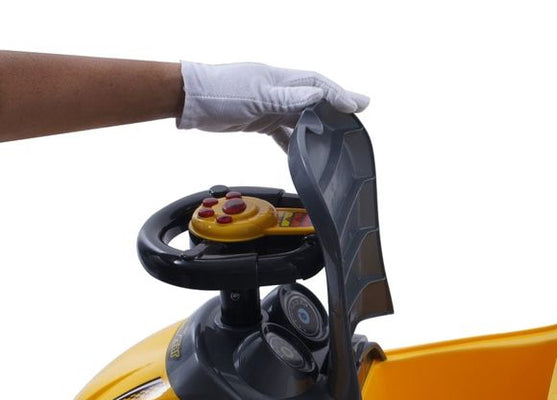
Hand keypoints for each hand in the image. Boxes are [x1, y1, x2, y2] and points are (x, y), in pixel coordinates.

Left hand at [177, 61, 368, 144]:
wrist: (191, 100)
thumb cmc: (221, 93)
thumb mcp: (259, 96)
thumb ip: (291, 98)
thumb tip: (321, 95)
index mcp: (282, 80)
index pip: (319, 85)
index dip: (340, 95)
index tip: (359, 106)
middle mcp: (279, 90)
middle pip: (315, 99)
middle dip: (336, 108)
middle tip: (358, 115)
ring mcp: (270, 105)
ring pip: (301, 117)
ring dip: (318, 127)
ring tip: (336, 139)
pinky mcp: (260, 119)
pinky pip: (283, 132)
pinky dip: (294, 144)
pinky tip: (301, 156)